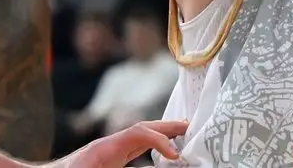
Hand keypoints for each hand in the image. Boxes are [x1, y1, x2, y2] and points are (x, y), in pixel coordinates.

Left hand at [47, 119, 186, 167]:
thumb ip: (107, 164)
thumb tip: (139, 147)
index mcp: (102, 149)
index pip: (136, 133)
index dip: (158, 139)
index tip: (175, 154)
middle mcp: (106, 147)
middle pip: (140, 130)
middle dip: (165, 128)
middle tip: (191, 128)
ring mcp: (106, 153)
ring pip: (137, 138)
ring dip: (160, 136)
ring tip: (183, 135)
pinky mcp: (105, 161)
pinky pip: (131, 149)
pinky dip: (149, 147)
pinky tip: (161, 152)